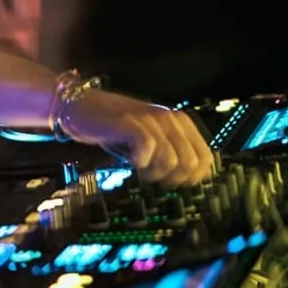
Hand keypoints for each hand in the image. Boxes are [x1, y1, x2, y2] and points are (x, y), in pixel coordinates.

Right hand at [63, 88, 213, 185]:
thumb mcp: (151, 140)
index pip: (205, 159)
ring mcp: (150, 118)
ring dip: (154, 171)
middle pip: (190, 164)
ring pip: (171, 160)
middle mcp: (169, 118)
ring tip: (140, 166)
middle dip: (172, 177)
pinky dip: (140, 161)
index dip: (190, 178)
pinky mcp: (130, 122)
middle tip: (152, 174)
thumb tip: (193, 177)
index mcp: (180, 122)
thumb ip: (173, 152)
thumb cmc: (116, 129)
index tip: (171, 179)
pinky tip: (131, 159)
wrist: (82, 107)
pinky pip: (147, 148)